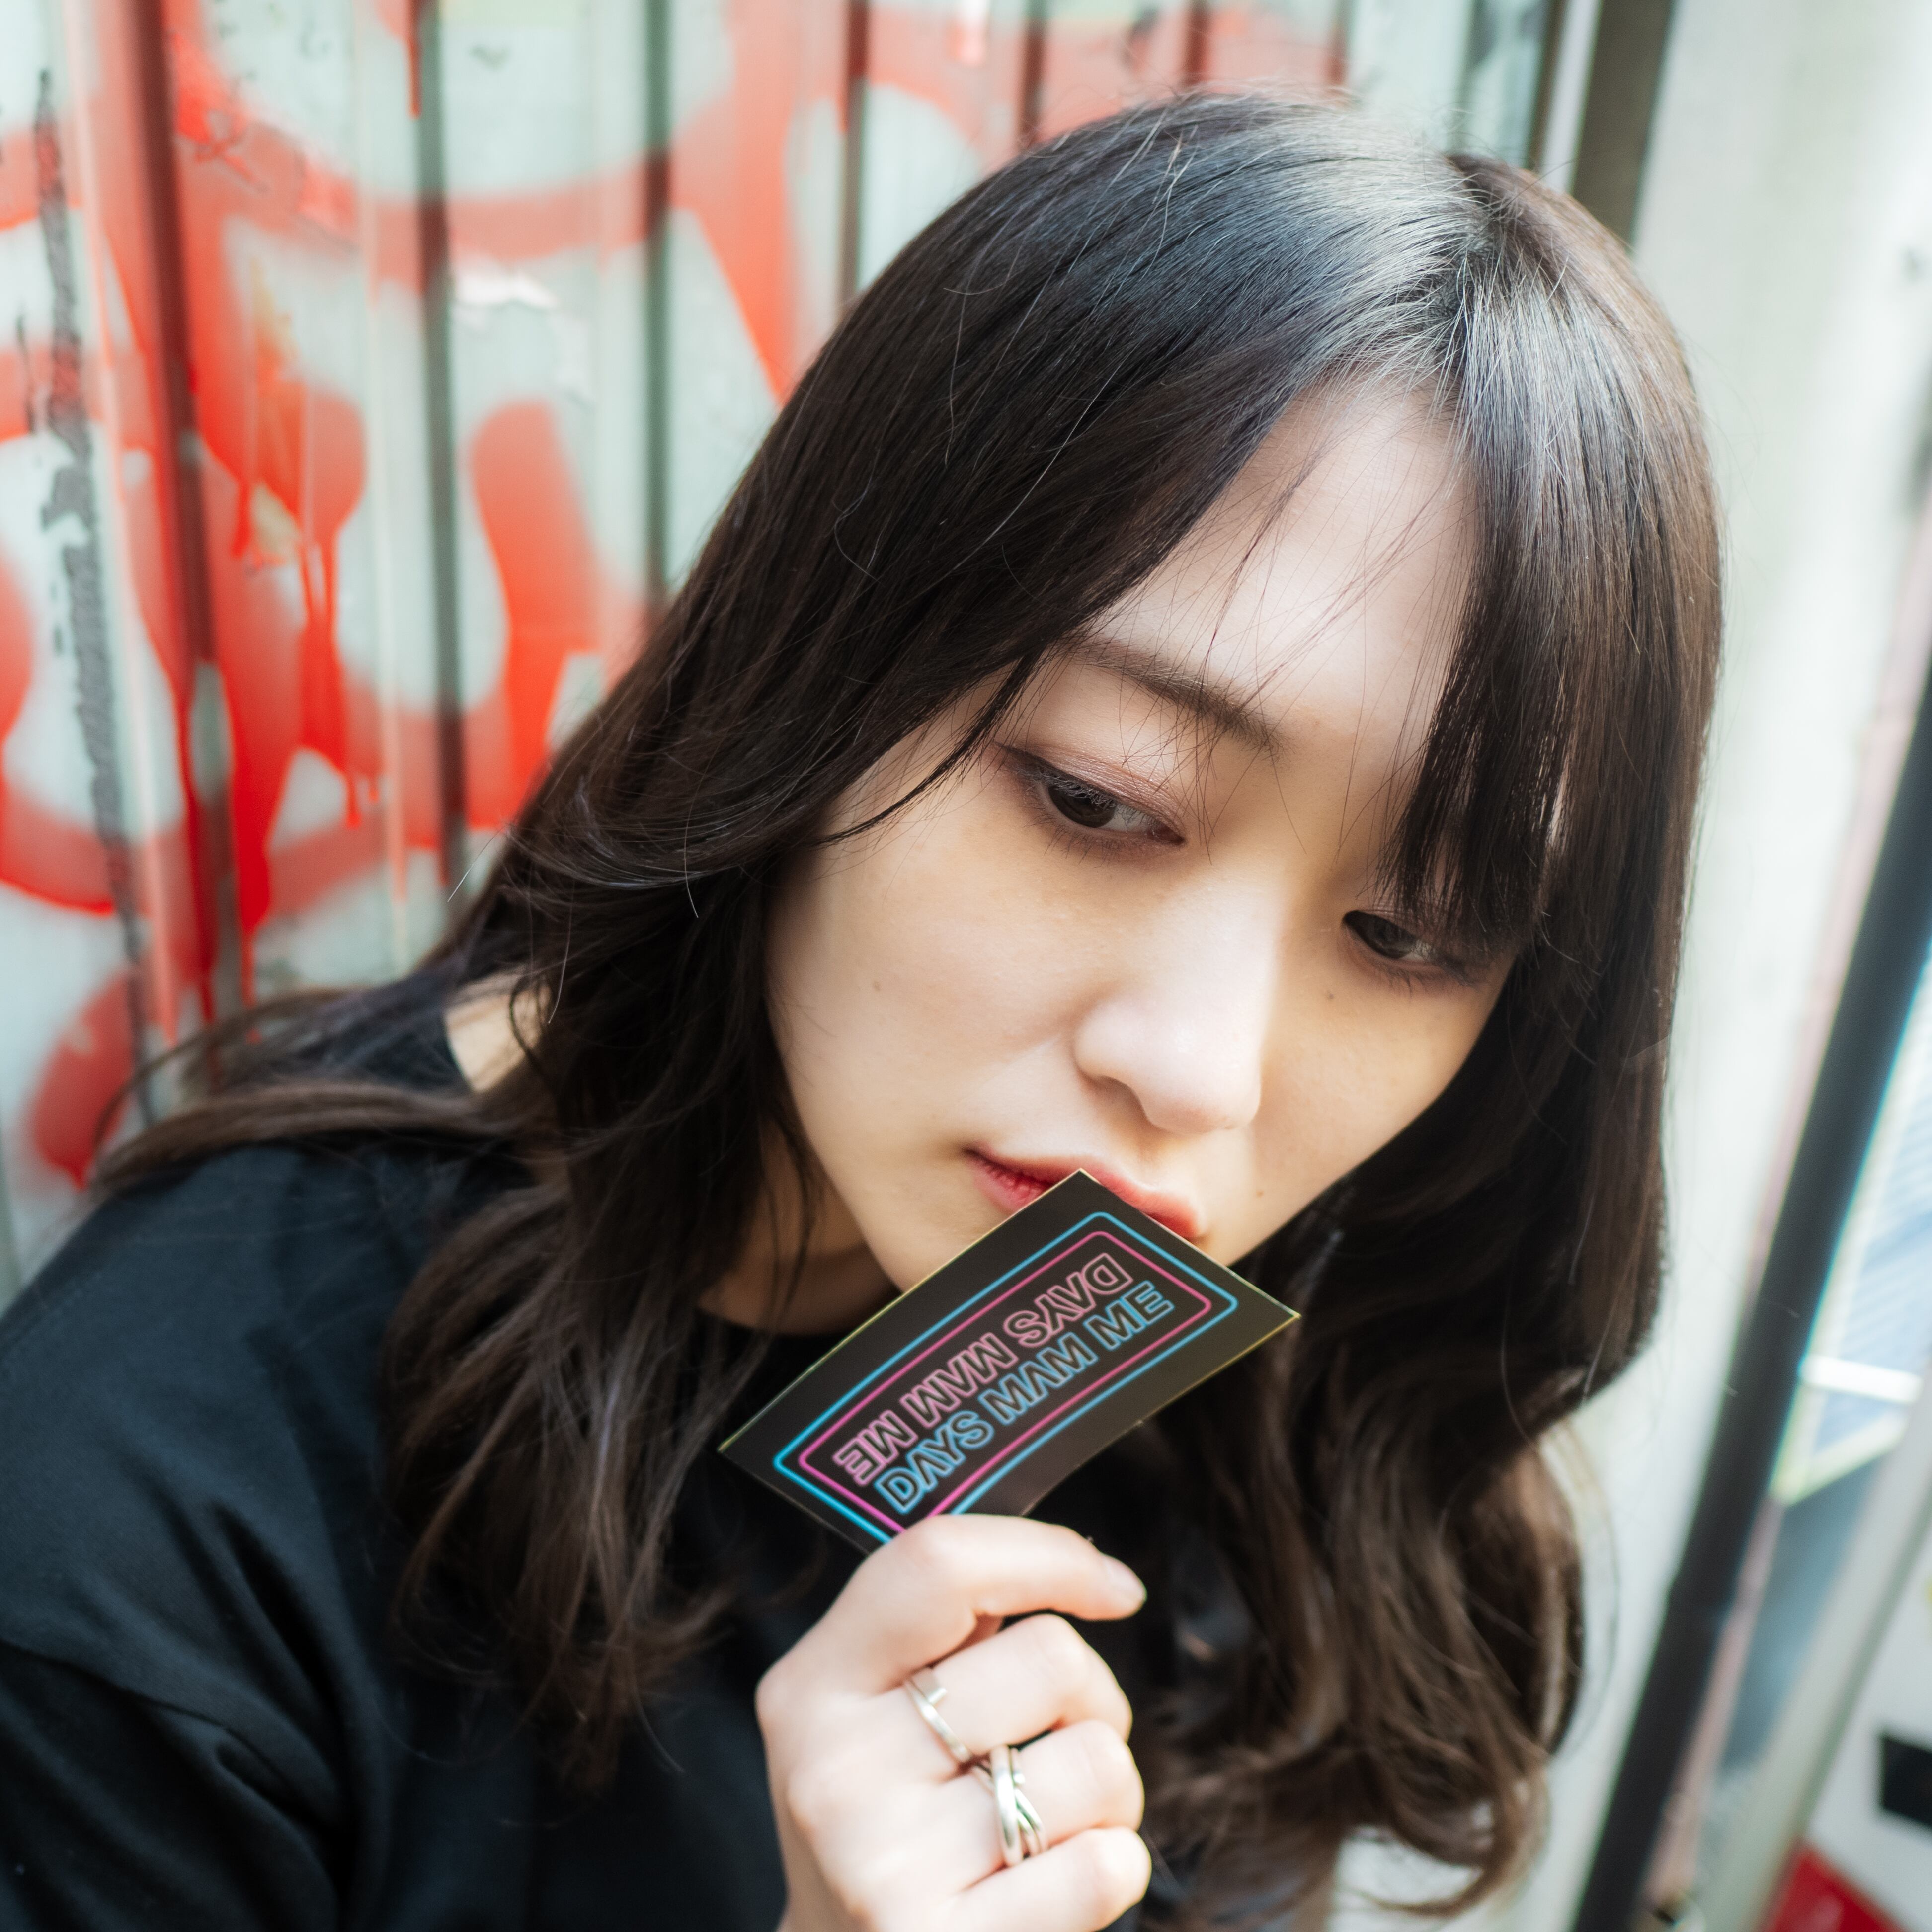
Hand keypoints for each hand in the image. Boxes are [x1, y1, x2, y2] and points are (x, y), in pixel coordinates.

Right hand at [757, 1515, 1152, 1931]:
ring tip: (1051, 1819)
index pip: (939, 1563)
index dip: (1050, 1556)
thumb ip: (948, 1628)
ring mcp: (882, 1866)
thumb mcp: (878, 1708)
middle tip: (1054, 1742)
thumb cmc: (894, 1817)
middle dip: (1091, 1692)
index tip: (1115, 1590)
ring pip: (1098, 1760)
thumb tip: (1093, 1571)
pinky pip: (1106, 1865)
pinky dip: (1115, 1865)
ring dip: (1109, 1787)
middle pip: (1050, 1655)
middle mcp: (835, 1771)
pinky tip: (1058, 1882)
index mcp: (814, 1685)